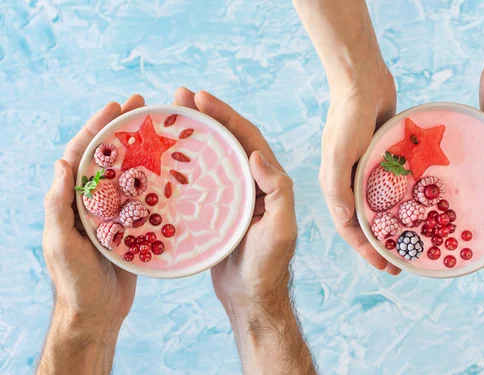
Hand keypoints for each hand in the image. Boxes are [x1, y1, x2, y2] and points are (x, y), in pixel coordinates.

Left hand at [42, 95, 144, 331]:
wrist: (97, 313)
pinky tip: (171, 172)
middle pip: (108, 158)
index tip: (115, 107)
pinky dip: (154, 183)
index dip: (96, 128)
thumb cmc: (74, 281)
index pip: (82, 155)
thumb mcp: (62, 242)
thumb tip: (61, 162)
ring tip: (160, 132)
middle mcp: (92, 202)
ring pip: (128, 176)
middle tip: (143, 108)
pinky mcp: (132, 228)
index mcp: (72, 200)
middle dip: (122, 131)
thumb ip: (59, 204)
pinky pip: (143, 200)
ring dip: (142, 152)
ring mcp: (113, 214)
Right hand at [173, 88, 315, 373]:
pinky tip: (165, 157)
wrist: (250, 297)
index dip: (226, 115)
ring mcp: (234, 195)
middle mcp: (253, 183)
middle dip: (207, 116)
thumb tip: (256, 154)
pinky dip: (186, 164)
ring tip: (170, 117)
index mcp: (270, 182)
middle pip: (229, 140)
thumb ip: (278, 191)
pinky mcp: (217, 210)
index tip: (201, 97)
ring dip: (196, 134)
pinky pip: (202, 179)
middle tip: (179, 97)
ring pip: (214, 156)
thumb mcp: (281, 229)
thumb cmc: (267, 266)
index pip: (248, 138)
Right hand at [321, 69, 400, 274]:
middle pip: (366, 221)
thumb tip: (346, 222)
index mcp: (336, 185)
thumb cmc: (348, 117)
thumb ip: (338, 188)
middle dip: (383, 243)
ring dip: (395, 224)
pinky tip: (422, 208)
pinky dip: (405, 199)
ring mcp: (368, 169)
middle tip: (403, 262)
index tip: (387, 266)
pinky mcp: (384, 157)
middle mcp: (350, 181)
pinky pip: (395, 185)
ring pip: (382, 205)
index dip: (366, 249)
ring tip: (414, 241)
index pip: (349, 228)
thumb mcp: (339, 154)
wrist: (362, 80)